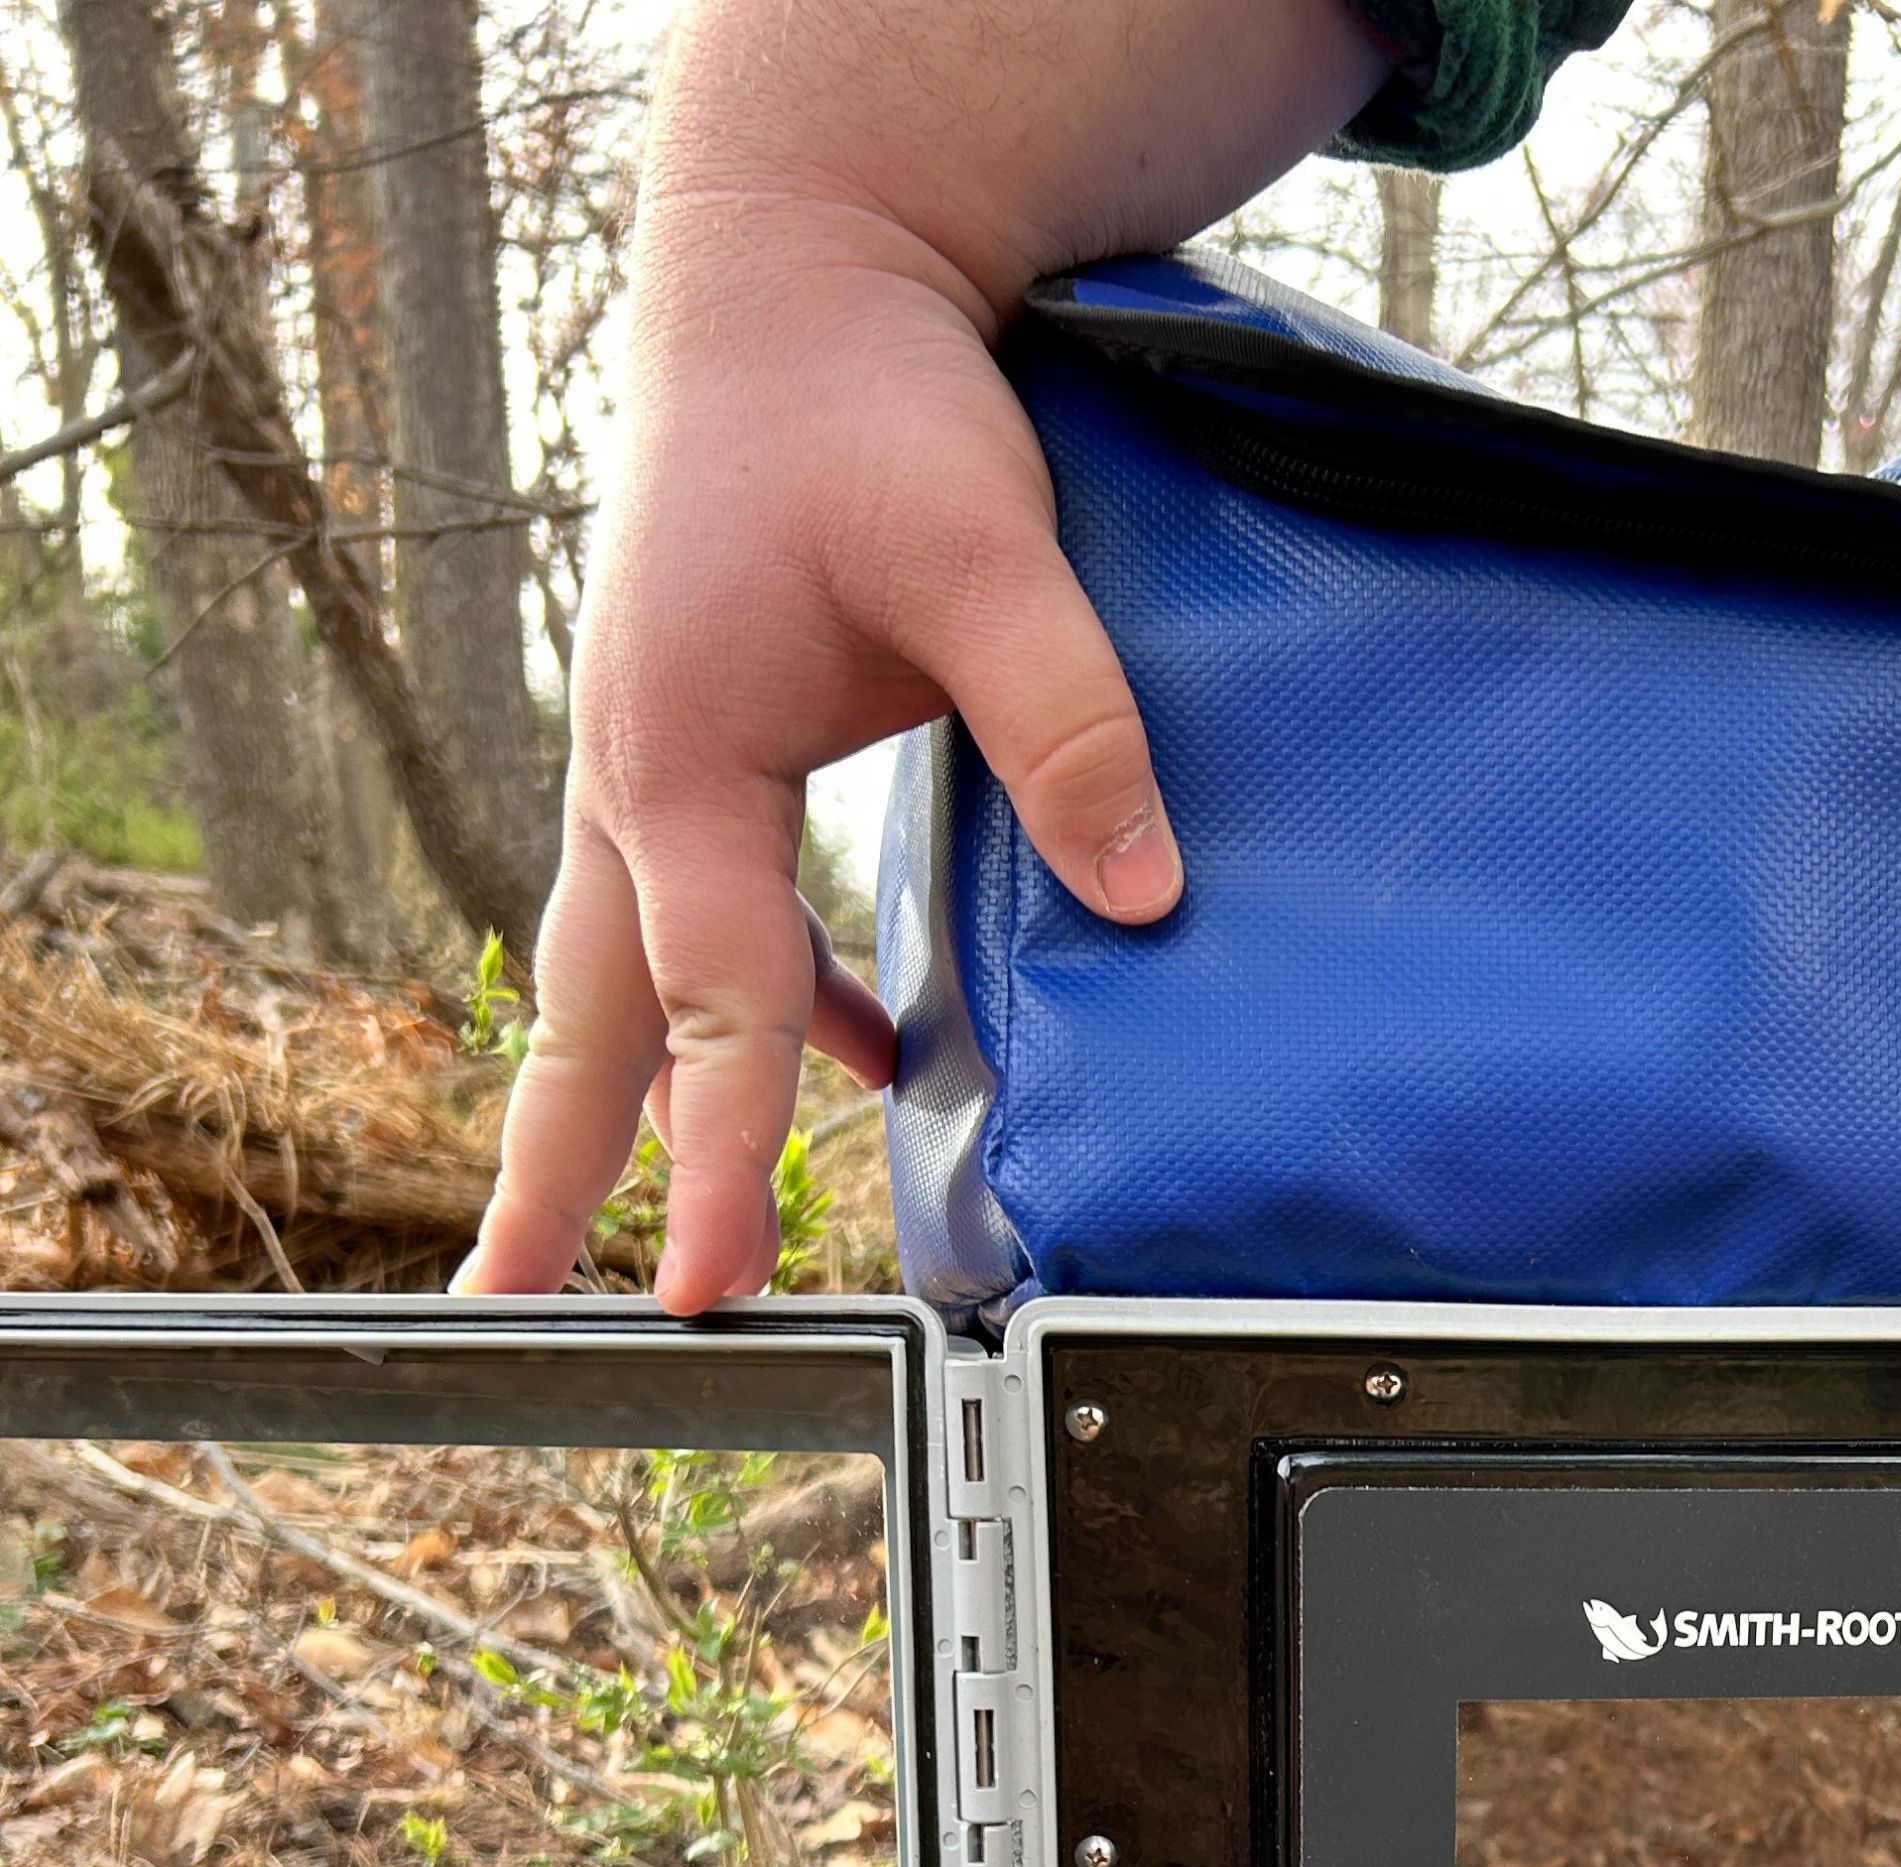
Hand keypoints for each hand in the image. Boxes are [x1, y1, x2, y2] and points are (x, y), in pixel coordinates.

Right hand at [464, 0, 1384, 1312]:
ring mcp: (657, 777)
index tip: (709, 1283)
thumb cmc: (861, 403)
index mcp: (679, 756)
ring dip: (630, 1107)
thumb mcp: (984, 549)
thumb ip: (1064, 720)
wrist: (795, 284)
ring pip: (628, 980)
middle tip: (512, 1303)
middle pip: (591, 1020)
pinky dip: (761, 1007)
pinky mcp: (707, 760)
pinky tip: (855, 1054)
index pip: (708, 1000)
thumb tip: (1142, 889)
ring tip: (646, 1240)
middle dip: (553, 1173)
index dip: (713, 1153)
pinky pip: (714, 924)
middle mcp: (636, 783)